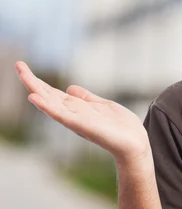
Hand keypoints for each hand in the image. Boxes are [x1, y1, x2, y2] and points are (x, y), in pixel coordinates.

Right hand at [16, 61, 149, 163]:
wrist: (135, 144)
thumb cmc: (121, 128)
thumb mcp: (103, 106)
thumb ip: (87, 98)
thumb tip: (70, 88)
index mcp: (77, 109)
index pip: (53, 93)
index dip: (39, 82)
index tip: (24, 68)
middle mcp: (73, 114)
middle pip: (48, 96)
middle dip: (32, 81)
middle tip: (18, 65)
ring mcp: (76, 120)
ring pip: (51, 103)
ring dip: (36, 90)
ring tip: (23, 76)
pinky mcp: (82, 125)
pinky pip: (62, 115)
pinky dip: (48, 107)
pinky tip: (35, 98)